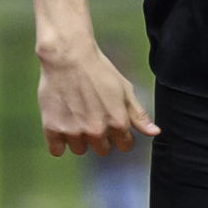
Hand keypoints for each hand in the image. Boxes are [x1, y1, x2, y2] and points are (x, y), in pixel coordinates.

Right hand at [36, 43, 159, 156]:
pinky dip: (58, 142)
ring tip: (75, 116)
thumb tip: (154, 133)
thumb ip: (138, 115)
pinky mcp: (52, 129)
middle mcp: (96, 131)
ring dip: (78, 138)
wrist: (68, 56)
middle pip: (102, 150)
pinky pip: (57, 150)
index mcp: (118, 123)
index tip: (111, 123)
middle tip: (91, 115)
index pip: (124, 146)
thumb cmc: (99, 70)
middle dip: (99, 137)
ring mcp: (74, 132)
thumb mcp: (125, 90)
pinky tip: (61, 125)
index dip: (120, 135)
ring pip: (79, 149)